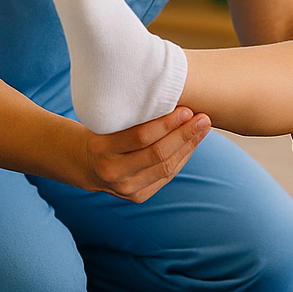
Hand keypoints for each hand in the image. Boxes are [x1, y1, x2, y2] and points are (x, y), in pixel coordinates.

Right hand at [78, 107, 210, 202]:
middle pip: (157, 154)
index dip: (167, 124)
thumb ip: (133, 113)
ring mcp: (125, 188)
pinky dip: (182, 157)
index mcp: (101, 147)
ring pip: (166, 167)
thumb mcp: (108, 121)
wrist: (88, 164)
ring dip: (188, 146)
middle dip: (184, 134)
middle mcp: (112, 171)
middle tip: (202, 118)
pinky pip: (167, 176)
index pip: (141, 136)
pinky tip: (193, 143)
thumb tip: (172, 95)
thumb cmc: (104, 133)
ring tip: (203, 128)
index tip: (187, 109)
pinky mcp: (138, 196)